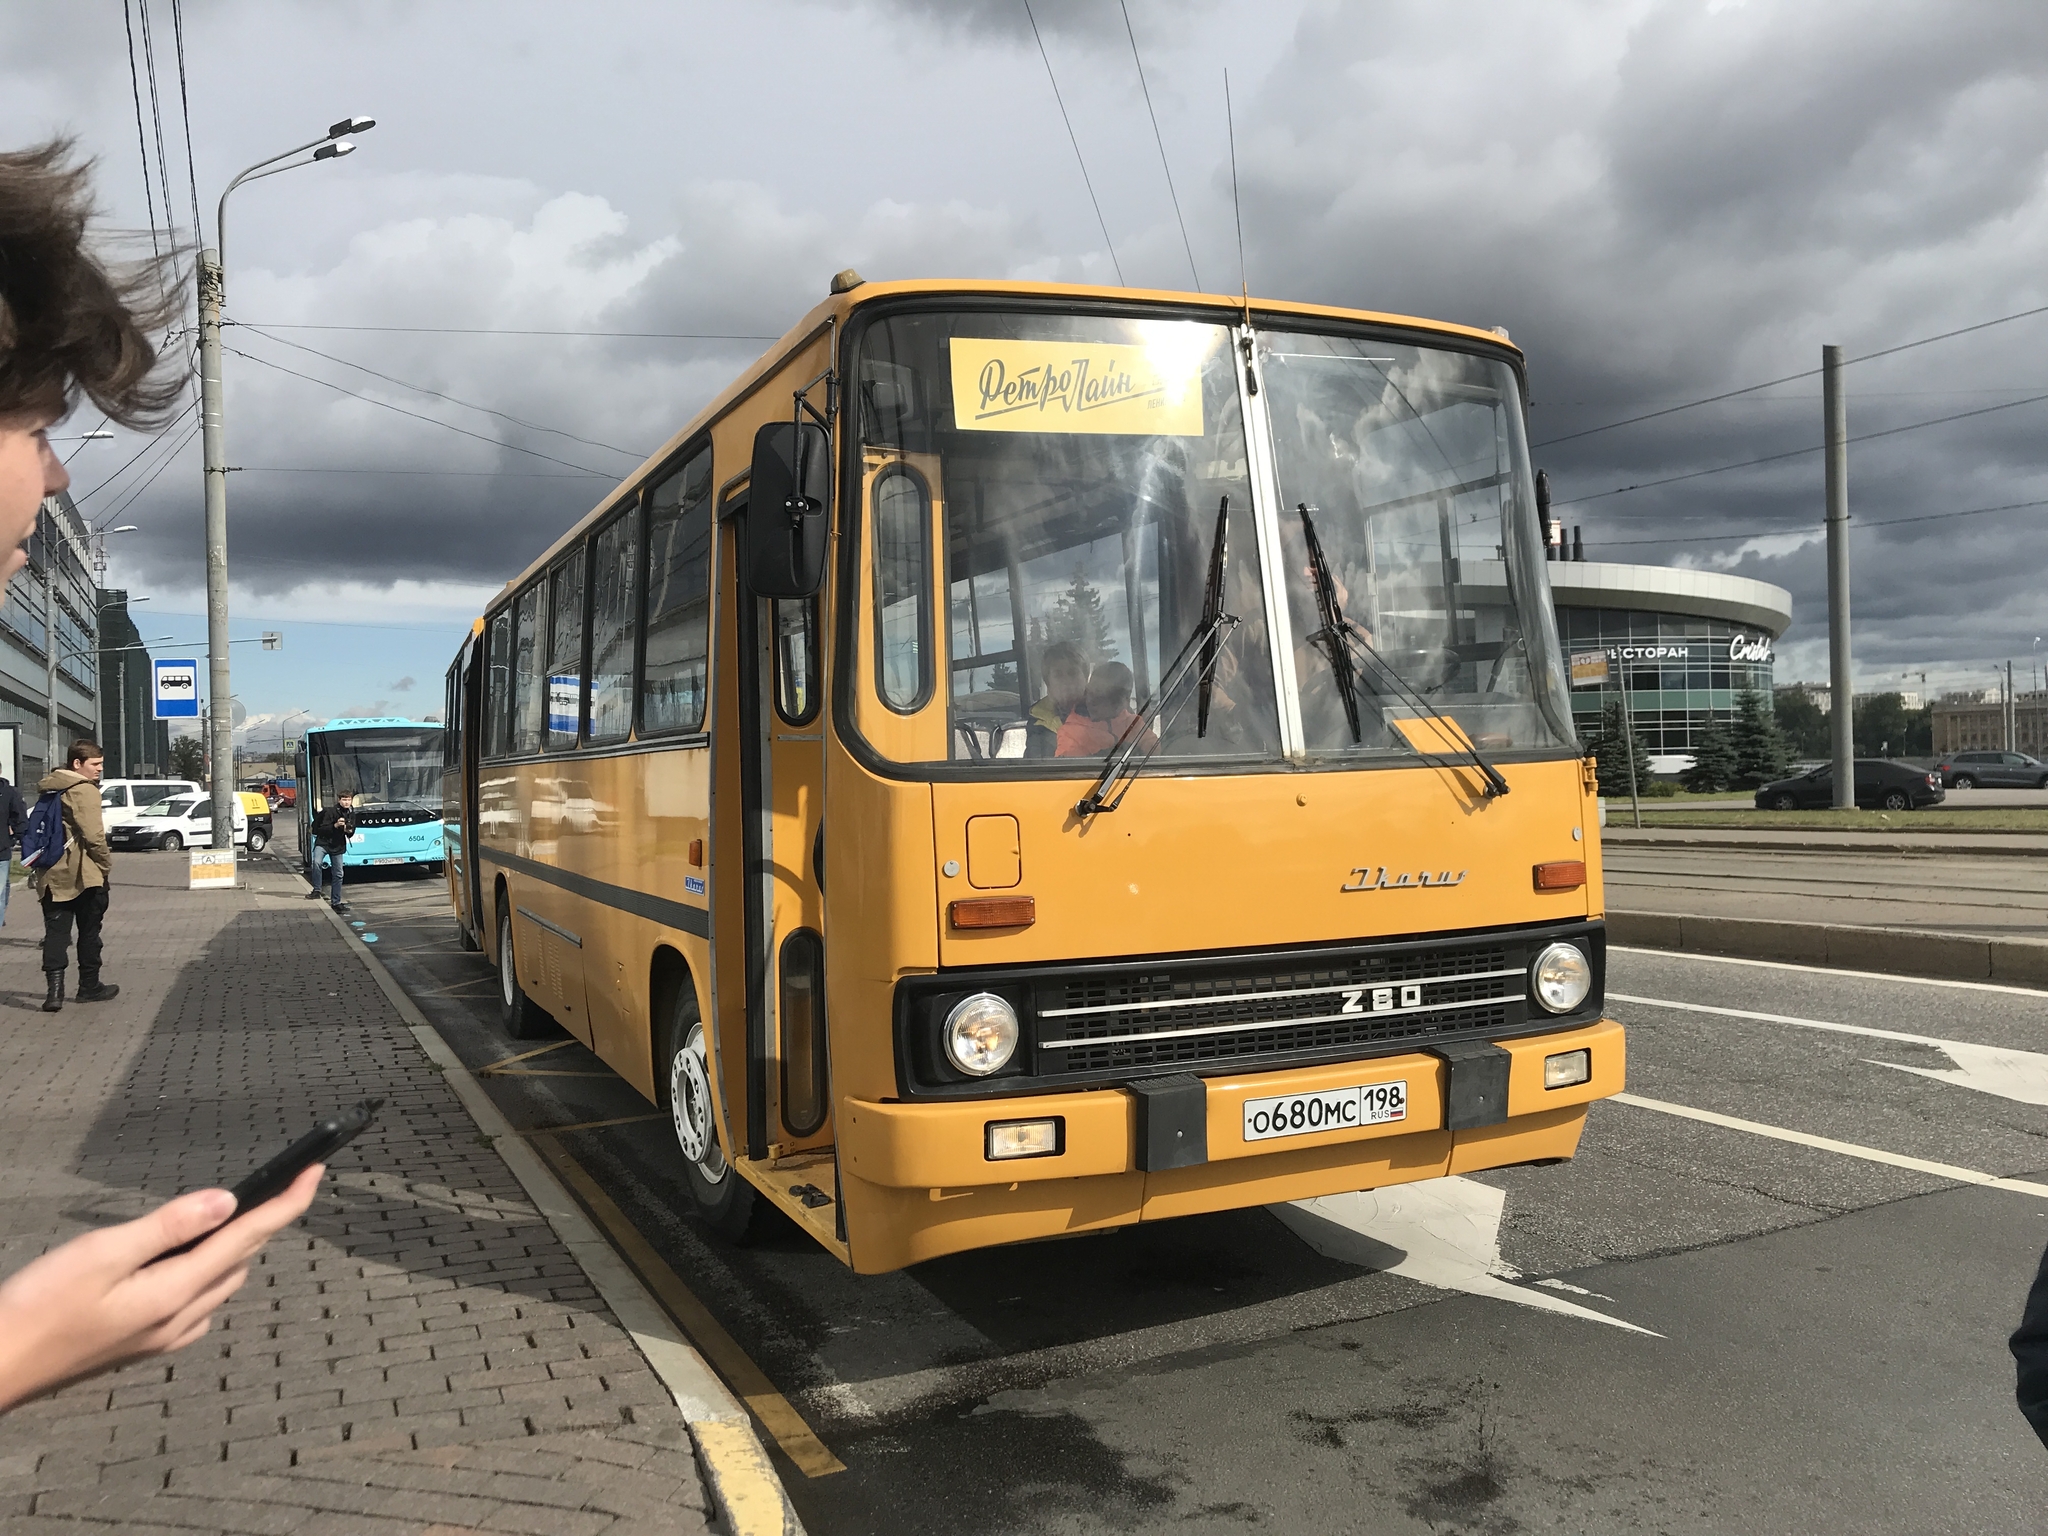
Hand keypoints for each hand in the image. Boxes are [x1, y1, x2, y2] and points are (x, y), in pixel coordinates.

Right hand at [0, 1164, 321, 1411]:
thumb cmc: (37, 1308)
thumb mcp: (101, 1254)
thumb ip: (168, 1227)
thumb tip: (227, 1202)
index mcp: (175, 1294)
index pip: (248, 1237)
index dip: (287, 1202)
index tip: (316, 1171)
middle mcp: (178, 1320)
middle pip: (239, 1260)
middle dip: (263, 1221)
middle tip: (279, 1183)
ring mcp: (160, 1338)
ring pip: (219, 1284)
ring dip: (235, 1248)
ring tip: (237, 1214)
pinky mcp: (140, 1346)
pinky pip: (195, 1308)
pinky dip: (205, 1276)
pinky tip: (187, 1266)